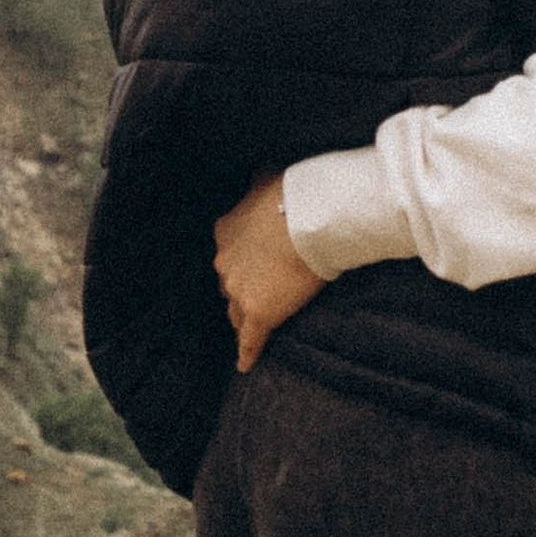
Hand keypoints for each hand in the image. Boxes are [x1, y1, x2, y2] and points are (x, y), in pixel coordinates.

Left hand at [215, 177, 324, 374]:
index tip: (255, 263)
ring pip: (237, 312)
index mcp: (226, 231)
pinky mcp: (259, 314)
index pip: (229, 255)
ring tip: (255, 325)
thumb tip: (261, 171)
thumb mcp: (268, 178)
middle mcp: (225, 263)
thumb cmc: (295, 193)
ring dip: (245, 316)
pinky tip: (245, 365)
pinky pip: (249, 340)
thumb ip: (259, 182)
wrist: (311, 217)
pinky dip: (247, 354)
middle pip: (230, 285)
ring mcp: (240, 291)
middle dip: (243, 288)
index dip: (243, 261)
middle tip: (264, 290)